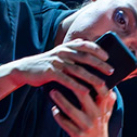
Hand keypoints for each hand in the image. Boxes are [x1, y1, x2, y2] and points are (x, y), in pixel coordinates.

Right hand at [0, 38, 114, 93]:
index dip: (97, 49)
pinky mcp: (50, 72)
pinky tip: (85, 91)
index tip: (108, 57)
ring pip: (78, 70)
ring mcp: (56, 62)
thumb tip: (92, 59)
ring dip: (92, 77)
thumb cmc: (47, 65)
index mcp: (66, 47)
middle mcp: (62, 52)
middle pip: (85, 57)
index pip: (85, 45)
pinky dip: (77, 85)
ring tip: (102, 84)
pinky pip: (66, 79)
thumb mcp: (60, 56)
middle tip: (111, 71)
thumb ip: (73, 55)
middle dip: (100, 64)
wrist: (25, 69)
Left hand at [47, 64, 116, 136]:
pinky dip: (58, 116)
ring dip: (60, 100)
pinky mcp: (78, 135)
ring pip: (71, 110)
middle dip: (71, 84)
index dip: (92, 78)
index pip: (101, 89)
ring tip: (52, 92)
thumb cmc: (99, 125)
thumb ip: (107, 98)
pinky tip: (53, 109)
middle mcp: (96, 116)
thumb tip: (111, 81)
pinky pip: (65, 123)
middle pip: (84, 96)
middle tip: (60, 75)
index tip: (80, 67)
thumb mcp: (106, 112)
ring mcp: (87, 126)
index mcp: (103, 108)